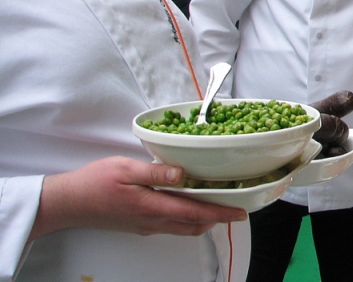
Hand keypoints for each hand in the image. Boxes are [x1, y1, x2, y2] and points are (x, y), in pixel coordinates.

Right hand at [30, 157, 246, 240]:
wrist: (68, 203)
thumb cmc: (94, 183)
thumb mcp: (124, 168)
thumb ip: (155, 172)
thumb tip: (183, 173)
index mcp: (152, 205)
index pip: (195, 212)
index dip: (221, 213)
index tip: (240, 212)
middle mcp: (153, 220)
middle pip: (194, 224)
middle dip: (218, 218)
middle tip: (235, 207)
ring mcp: (147, 225)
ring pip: (184, 228)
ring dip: (203, 220)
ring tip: (218, 205)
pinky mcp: (140, 225)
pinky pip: (171, 225)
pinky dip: (187, 219)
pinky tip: (188, 204)